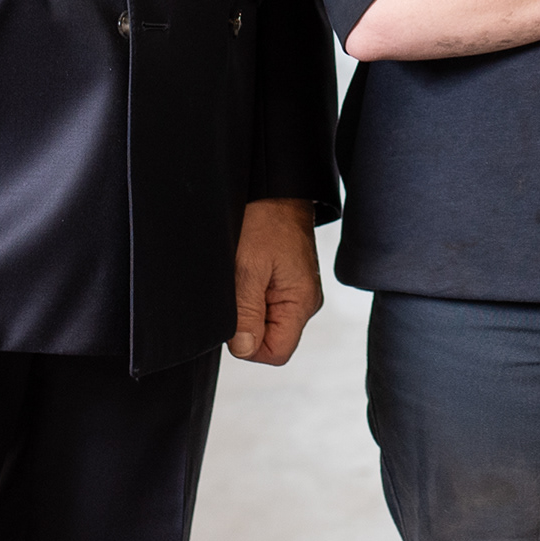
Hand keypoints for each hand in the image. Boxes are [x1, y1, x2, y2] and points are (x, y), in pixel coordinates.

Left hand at [231, 200, 323, 363]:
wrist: (274, 187)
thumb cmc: (266, 220)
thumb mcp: (248, 268)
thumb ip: (246, 312)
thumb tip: (244, 349)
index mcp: (301, 303)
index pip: (276, 352)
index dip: (248, 343)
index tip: (235, 314)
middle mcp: (304, 302)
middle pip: (270, 339)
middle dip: (246, 321)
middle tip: (238, 286)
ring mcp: (296, 292)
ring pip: (265, 321)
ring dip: (246, 305)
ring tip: (243, 273)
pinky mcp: (287, 281)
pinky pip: (265, 303)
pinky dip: (250, 292)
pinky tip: (247, 269)